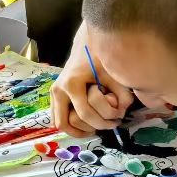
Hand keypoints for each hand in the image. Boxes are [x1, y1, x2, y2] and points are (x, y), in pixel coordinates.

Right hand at [50, 22, 133, 136]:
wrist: (87, 46)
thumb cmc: (101, 59)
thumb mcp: (114, 75)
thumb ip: (122, 93)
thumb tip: (123, 111)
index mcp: (72, 83)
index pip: (85, 114)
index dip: (103, 121)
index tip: (118, 119)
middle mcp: (58, 89)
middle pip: (68, 122)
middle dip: (89, 129)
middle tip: (106, 126)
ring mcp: (54, 93)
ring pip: (59, 123)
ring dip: (77, 130)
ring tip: (96, 129)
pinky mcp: (54, 95)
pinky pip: (57, 118)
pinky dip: (70, 126)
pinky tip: (87, 125)